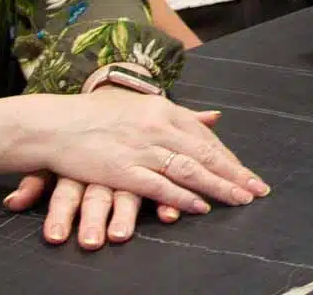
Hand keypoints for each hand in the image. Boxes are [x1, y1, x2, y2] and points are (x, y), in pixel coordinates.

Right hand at [2, 109, 230, 247]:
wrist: (55, 124)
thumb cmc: (98, 115)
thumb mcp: (143, 107)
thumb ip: (181, 114)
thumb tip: (216, 116)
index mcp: (164, 110)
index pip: (206, 137)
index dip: (229, 157)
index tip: (247, 173)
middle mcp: (158, 127)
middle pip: (205, 153)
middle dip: (234, 173)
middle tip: (257, 190)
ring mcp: (141, 148)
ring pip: (189, 169)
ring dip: (218, 186)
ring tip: (240, 199)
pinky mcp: (123, 170)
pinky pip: (159, 185)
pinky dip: (182, 196)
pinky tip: (200, 206)